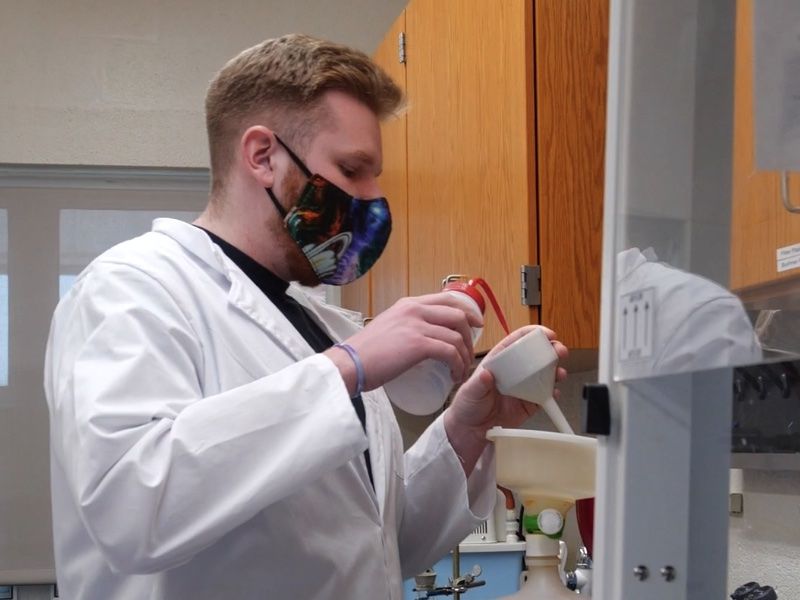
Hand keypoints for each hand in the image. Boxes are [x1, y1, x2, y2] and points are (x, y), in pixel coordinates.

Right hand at [325, 292, 483, 393]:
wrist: (349, 363)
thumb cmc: (365, 353)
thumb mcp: (388, 327)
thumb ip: (404, 326)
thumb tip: (420, 337)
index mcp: (408, 304)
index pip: (447, 299)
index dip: (467, 311)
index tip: (475, 325)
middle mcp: (414, 309)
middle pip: (458, 315)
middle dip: (471, 336)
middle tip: (470, 352)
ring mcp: (417, 325)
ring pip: (457, 336)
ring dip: (465, 356)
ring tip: (461, 370)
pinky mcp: (418, 344)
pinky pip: (450, 352)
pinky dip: (458, 365)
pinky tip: (454, 376)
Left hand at [443, 325, 567, 473]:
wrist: (472, 430)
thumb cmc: (468, 404)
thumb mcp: (471, 391)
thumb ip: (479, 383)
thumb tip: (486, 374)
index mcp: (500, 360)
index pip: (518, 341)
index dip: (533, 334)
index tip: (546, 334)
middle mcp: (515, 371)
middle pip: (537, 355)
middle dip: (551, 350)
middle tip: (559, 351)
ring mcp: (524, 386)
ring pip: (545, 373)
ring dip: (556, 370)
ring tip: (560, 373)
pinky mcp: (530, 403)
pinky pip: (545, 395)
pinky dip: (553, 393)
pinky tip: (555, 392)